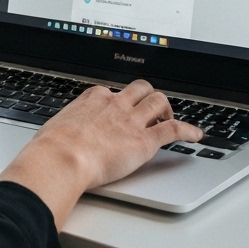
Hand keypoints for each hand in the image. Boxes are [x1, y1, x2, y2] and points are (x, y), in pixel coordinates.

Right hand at [0, 79, 202, 229]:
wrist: (60, 158)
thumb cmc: (52, 148)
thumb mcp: (56, 128)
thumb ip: (66, 129)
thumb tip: (58, 139)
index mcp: (93, 98)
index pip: (114, 92)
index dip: (121, 101)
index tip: (123, 109)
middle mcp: (115, 103)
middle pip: (141, 89)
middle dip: (148, 97)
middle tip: (151, 109)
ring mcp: (131, 120)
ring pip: (159, 101)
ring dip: (167, 108)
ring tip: (170, 118)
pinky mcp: (144, 140)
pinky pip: (173, 129)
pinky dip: (188, 130)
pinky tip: (196, 135)